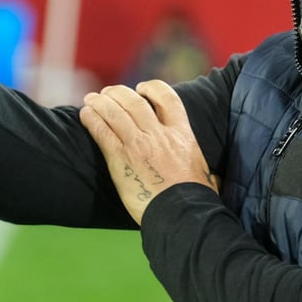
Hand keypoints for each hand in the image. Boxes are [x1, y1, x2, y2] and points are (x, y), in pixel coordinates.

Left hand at [79, 80, 216, 224]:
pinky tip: (86, 115)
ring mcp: (139, 145)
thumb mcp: (206, 175)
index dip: (152, 88)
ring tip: (91, 100)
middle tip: (107, 93)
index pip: (167, 98)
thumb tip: (215, 181)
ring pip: (115, 112)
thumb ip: (205, 170)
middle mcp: (159, 134)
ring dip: (100, 103)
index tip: (141, 89)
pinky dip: (92, 119)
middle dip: (118, 93)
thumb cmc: (196, 200)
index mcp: (182, 134)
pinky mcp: (121, 159)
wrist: (182, 213)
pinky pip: (102, 132)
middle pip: (134, 101)